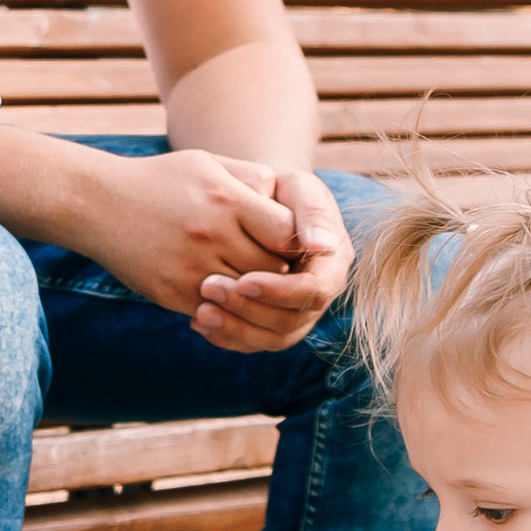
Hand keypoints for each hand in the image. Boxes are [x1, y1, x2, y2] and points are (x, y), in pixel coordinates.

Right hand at [62, 146, 314, 328]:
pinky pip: (217, 310)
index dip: (295, 240)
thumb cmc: (160, 180)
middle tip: (278, 268)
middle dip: (280, 270)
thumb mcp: (208, 164)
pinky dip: (226, 306)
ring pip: (247, 295)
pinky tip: (224, 294)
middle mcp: (212, 235)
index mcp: (227, 200)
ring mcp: (191, 268)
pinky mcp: (173, 292)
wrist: (97, 203)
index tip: (287, 240)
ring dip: (255, 292)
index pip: (287, 233)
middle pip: (273, 269)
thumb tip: (289, 207)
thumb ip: (252, 178)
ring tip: (253, 281)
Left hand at [193, 163, 350, 353]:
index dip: (280, 291)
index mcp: (332, 263)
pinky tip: (198, 320)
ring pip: (271, 338)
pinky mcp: (272, 323)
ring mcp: (297, 312)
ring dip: (235, 328)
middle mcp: (319, 294)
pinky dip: (226, 336)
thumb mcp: (299, 188)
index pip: (314, 291)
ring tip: (200, 311)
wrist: (262, 203)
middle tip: (209, 288)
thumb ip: (311, 212)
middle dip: (250, 310)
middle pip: (291, 320)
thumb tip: (320, 244)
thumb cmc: (280, 189)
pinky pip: (253, 342)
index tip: (245, 280)